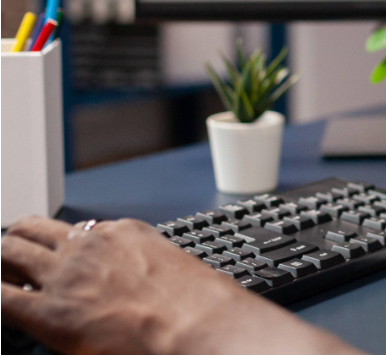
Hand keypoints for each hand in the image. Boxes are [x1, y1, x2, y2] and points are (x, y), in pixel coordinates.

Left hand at [1, 216, 357, 354]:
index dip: (60, 245)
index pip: (75, 228)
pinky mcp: (50, 311)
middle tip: (14, 262)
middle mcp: (90, 245)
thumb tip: (136, 285)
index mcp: (124, 232)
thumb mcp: (173, 266)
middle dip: (17, 243)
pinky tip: (3, 302)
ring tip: (5, 278)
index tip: (57, 257)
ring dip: (3, 262)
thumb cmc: (198, 303)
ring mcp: (67, 275)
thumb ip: (144, 265)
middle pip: (31, 228)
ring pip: (9, 250)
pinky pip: (0, 298)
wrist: (196, 323)